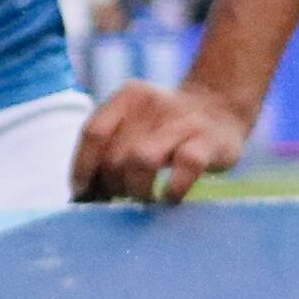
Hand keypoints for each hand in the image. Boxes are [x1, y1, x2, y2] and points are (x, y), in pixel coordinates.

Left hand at [74, 79, 249, 205]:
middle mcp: (152, 104)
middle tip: (121, 198)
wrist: (220, 107)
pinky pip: (186, 166)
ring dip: (136, 189)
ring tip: (142, 200)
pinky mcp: (210, 141)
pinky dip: (173, 188)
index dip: (83, 169)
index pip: (93, 133)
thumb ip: (106, 150)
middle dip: (111, 185)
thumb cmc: (164, 128)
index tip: (84, 195)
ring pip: (142, 160)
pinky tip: (169, 198)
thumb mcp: (133, 125)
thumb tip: (78, 197)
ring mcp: (183, 122)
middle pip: (115, 154)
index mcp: (127, 98)